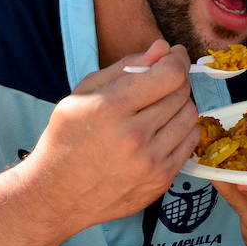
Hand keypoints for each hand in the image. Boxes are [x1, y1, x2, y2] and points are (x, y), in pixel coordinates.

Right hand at [18, 40, 199, 236]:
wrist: (56, 197)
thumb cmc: (67, 141)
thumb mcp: (82, 95)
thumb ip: (125, 67)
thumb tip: (162, 48)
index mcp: (110, 109)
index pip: (168, 74)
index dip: (176, 59)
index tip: (174, 55)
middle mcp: (133, 136)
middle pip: (181, 92)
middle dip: (174, 80)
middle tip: (162, 82)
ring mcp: (150, 162)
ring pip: (190, 115)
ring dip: (179, 104)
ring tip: (159, 108)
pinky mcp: (160, 180)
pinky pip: (190, 142)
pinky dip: (182, 130)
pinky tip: (163, 130)